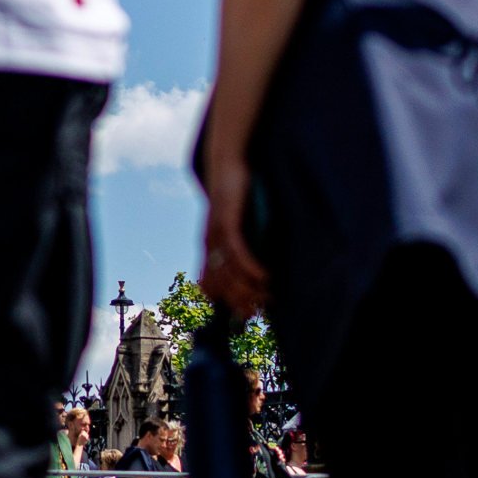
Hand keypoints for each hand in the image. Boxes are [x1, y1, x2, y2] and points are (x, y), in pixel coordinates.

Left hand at [199, 157, 269, 320]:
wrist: (226, 164)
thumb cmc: (235, 196)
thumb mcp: (234, 225)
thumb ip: (238, 247)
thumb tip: (251, 270)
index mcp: (208, 249)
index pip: (209, 287)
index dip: (226, 303)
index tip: (247, 313)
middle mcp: (209, 245)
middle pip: (220, 286)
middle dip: (241, 301)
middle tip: (262, 308)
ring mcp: (216, 234)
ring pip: (229, 273)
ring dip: (249, 289)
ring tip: (268, 295)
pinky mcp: (227, 222)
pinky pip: (237, 252)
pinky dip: (251, 268)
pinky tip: (266, 277)